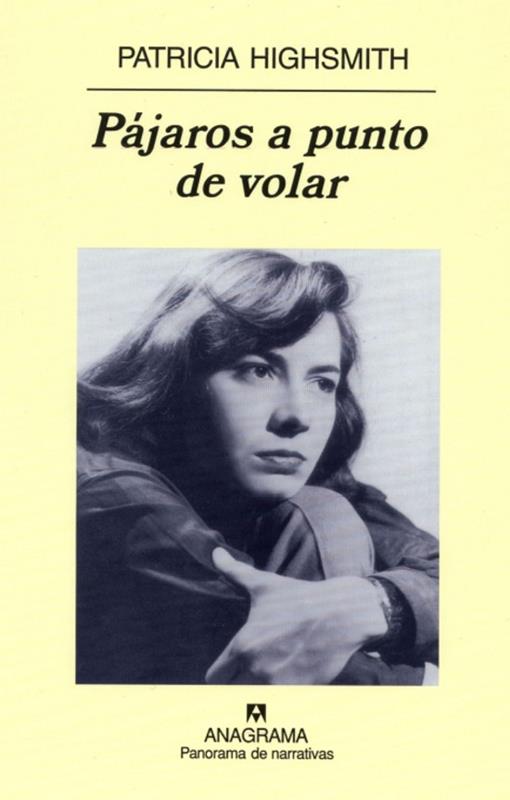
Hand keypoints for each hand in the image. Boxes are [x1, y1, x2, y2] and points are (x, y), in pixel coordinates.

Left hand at [205, 548, 387, 684]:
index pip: (214, 678)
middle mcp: (257, 668)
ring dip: (259, 691)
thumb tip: (215, 553)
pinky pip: (282, 704)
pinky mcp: (301, 692)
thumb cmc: (299, 598)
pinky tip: (290, 679)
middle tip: (251, 672)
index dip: (221, 674)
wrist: (342, 613)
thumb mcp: (264, 585)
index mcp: (243, 645)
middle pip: (231, 693)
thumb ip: (234, 572)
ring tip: (270, 676)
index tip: (231, 669)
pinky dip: (282, 697)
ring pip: (255, 700)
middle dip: (238, 684)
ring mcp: (279, 683)